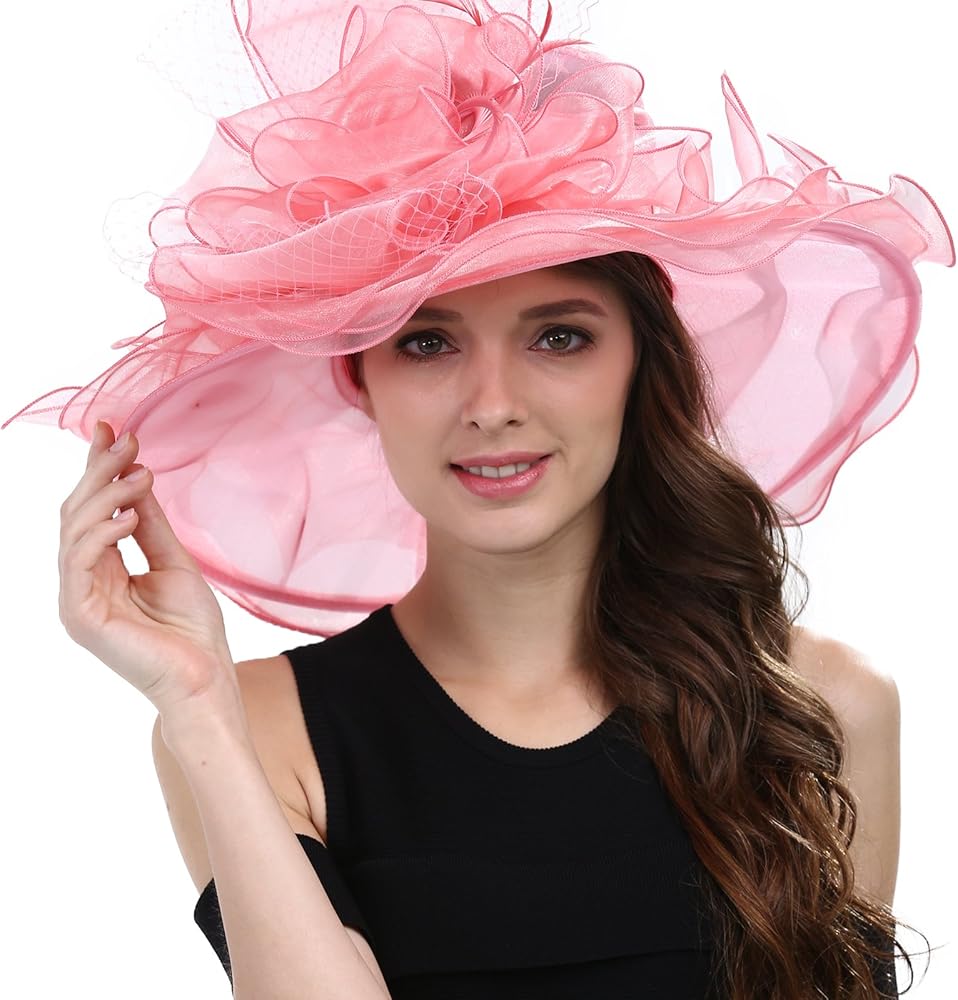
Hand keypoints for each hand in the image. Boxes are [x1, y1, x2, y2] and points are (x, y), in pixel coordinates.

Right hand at [58, 420, 238, 716]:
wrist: (205, 677)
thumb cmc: (192, 629)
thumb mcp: (173, 561)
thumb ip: (148, 524)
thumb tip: (134, 479)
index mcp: (102, 568)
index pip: (92, 509)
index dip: (97, 468)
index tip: (112, 429)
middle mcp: (83, 580)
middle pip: (76, 513)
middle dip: (100, 472)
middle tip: (127, 442)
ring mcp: (77, 598)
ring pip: (73, 530)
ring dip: (104, 495)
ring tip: (138, 475)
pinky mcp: (79, 615)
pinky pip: (79, 560)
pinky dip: (101, 531)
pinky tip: (129, 514)